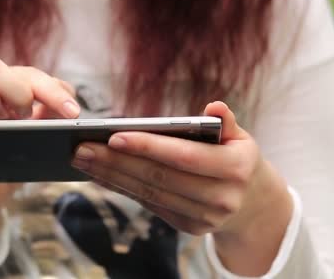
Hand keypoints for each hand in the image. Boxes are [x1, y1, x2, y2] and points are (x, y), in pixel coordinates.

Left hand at [71, 101, 292, 274]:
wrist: (251, 204)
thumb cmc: (237, 158)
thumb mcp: (240, 138)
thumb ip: (226, 122)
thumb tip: (215, 106)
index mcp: (235, 168)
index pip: (183, 156)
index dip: (148, 146)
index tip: (113, 135)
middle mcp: (220, 197)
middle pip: (158, 177)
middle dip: (116, 162)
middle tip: (82, 147)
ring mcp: (203, 217)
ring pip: (148, 193)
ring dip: (111, 176)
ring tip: (83, 159)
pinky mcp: (187, 227)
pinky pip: (148, 204)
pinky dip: (121, 188)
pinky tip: (99, 174)